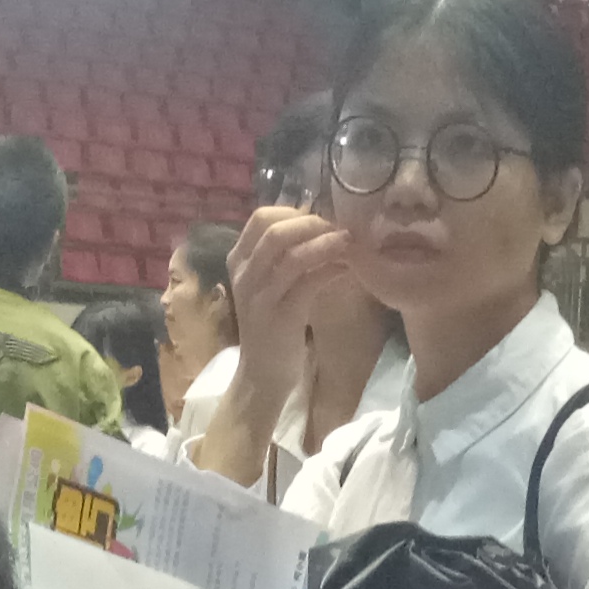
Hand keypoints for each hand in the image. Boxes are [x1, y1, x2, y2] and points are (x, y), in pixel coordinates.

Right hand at [224, 202, 345, 408]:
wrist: (262, 377)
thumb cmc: (272, 328)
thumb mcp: (270, 286)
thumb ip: (283, 257)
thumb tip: (319, 226)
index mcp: (239, 260)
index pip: (261, 218)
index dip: (295, 212)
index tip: (321, 219)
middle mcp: (244, 274)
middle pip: (274, 229)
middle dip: (312, 223)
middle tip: (339, 228)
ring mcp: (259, 296)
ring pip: (291, 255)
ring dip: (325, 243)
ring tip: (349, 241)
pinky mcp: (280, 317)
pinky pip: (308, 283)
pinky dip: (331, 270)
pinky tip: (348, 269)